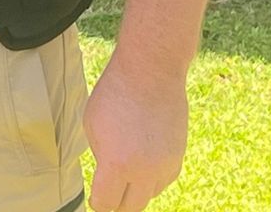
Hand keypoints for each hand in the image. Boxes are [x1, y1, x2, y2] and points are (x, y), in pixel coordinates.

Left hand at [84, 60, 188, 211]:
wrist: (151, 73)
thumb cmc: (115, 94)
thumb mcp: (92, 125)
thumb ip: (100, 157)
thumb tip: (107, 174)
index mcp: (117, 165)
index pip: (105, 203)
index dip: (97, 201)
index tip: (95, 197)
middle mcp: (144, 172)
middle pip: (130, 207)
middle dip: (117, 204)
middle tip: (109, 195)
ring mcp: (165, 166)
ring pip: (149, 194)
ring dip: (136, 190)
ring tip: (125, 175)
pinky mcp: (178, 157)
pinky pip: (164, 180)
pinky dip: (152, 178)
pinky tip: (143, 166)